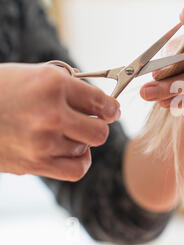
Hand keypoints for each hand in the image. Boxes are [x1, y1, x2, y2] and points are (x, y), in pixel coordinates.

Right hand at [0, 63, 120, 180]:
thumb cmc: (1, 89)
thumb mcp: (34, 74)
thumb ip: (69, 85)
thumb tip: (100, 100)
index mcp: (54, 85)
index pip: (102, 102)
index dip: (111, 108)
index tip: (111, 111)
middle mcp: (51, 113)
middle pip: (100, 131)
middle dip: (99, 126)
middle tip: (91, 122)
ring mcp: (42, 141)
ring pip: (86, 149)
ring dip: (80, 141)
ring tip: (63, 132)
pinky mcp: (34, 163)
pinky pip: (76, 170)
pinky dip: (78, 161)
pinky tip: (68, 151)